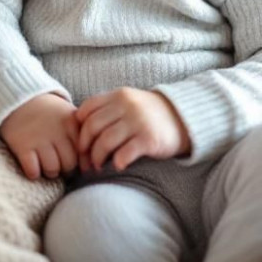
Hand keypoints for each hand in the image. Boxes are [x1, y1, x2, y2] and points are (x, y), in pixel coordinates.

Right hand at [0, 93, 80, 179]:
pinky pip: (33, 171)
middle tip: (59, 163)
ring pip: (52, 170)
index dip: (81, 162)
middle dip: (65, 168)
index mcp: (71, 123)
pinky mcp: (22, 146)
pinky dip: (34, 173)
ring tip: (46, 164)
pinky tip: (33, 166)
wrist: (18, 99)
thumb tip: (89, 166)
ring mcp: (39, 139)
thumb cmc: (48, 113)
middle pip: (69, 164)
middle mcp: (57, 131)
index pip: (84, 152)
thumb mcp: (69, 116)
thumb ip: (81, 136)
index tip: (76, 162)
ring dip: (50, 172)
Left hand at [74, 88, 191, 171]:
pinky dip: (117, 162)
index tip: (81, 143)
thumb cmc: (149, 114)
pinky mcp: (148, 139)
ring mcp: (138, 122)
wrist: (183, 118)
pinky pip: (124, 154)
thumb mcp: (128, 102)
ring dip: (97, 158)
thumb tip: (78, 125)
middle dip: (85, 147)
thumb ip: (107, 108)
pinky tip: (119, 165)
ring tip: (99, 166)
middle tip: (86, 161)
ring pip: (104, 142)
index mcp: (118, 95)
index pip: (87, 109)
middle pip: (92, 128)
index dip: (79, 129)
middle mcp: (126, 106)